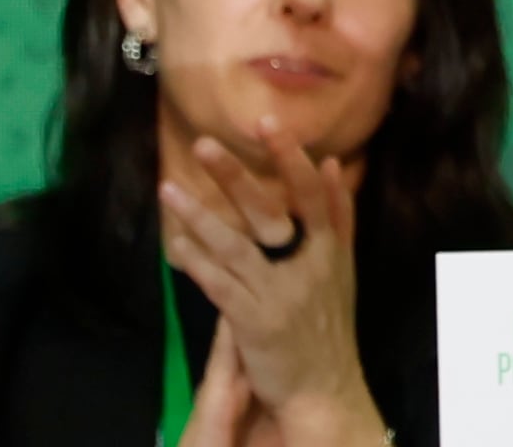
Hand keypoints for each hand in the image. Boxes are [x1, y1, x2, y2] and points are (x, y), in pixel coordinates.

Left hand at [160, 123, 390, 446]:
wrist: (324, 388)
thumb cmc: (328, 322)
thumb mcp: (343, 267)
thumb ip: (340, 215)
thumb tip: (332, 163)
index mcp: (329, 249)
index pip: (313, 196)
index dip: (291, 159)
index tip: (269, 123)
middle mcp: (305, 267)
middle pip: (269, 214)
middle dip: (236, 177)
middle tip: (203, 144)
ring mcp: (277, 294)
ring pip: (234, 247)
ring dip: (199, 216)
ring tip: (169, 189)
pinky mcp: (253, 322)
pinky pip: (219, 286)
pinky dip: (196, 262)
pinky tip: (175, 243)